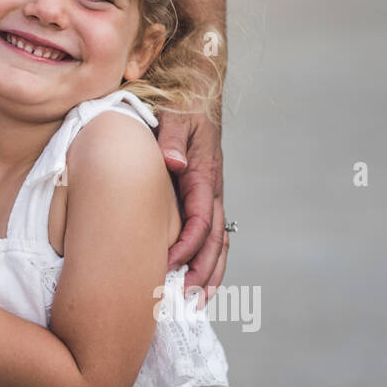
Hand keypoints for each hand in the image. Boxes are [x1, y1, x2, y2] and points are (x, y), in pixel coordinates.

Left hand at [156, 108, 227, 303]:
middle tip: (188, 302)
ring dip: (211, 272)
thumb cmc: (181, 99)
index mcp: (204, 172)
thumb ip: (171, 137)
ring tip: (198, 302)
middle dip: (204, 272)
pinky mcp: (204, 192)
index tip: (168, 265)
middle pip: (215, 239)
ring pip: (219, 240)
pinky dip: (208, 257)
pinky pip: (212, 231)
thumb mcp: (173, 112)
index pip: (200, 219)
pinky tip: (197, 276)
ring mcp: (211, 192)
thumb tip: (173, 164)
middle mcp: (212, 186)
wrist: (198, 84)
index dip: (186, 246)